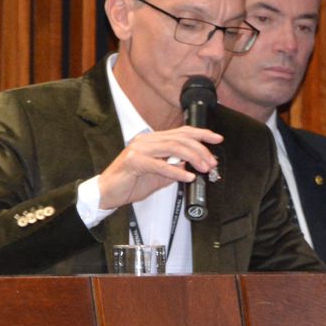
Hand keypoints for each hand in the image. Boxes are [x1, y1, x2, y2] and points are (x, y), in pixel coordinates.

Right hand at [96, 125, 221, 210]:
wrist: (107, 193)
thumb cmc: (129, 183)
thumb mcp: (158, 176)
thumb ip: (173, 168)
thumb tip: (191, 166)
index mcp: (152, 140)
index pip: (181, 132)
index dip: (202, 133)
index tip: (217, 138)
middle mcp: (146, 140)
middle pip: (180, 138)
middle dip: (201, 150)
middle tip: (211, 163)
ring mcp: (139, 149)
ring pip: (173, 147)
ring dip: (193, 158)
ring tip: (203, 169)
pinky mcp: (135, 161)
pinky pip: (161, 165)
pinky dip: (177, 172)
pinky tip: (187, 177)